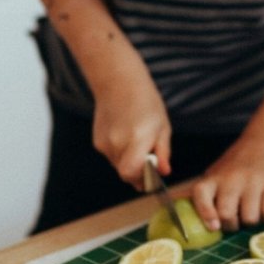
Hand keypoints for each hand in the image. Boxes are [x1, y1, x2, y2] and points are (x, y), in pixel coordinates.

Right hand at [92, 73, 171, 188]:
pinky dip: (120, 154)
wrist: (119, 83)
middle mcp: (118, 143)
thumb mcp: (162, 126)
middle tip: (148, 162)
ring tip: (136, 142)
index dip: (142, 180)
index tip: (152, 178)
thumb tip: (165, 172)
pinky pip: (111, 157)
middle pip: (125, 174)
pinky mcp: (98, 142)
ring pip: (118, 166)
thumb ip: (163, 152)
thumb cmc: (146, 102)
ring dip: (129, 162)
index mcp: (137, 139)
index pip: (132, 174)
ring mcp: (105, 143)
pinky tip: (125, 136)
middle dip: (138, 173)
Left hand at [190, 134, 263, 231]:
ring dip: (251, 220)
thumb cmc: (234, 167)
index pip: (201, 195)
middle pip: (227, 215)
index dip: (206, 213)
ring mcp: (253, 182)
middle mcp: (232, 179)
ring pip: (250, 219)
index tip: (213, 226)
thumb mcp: (214, 175)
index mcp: (213, 178)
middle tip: (234, 220)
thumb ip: (200, 194)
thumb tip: (172, 205)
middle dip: (231, 225)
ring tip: (251, 209)